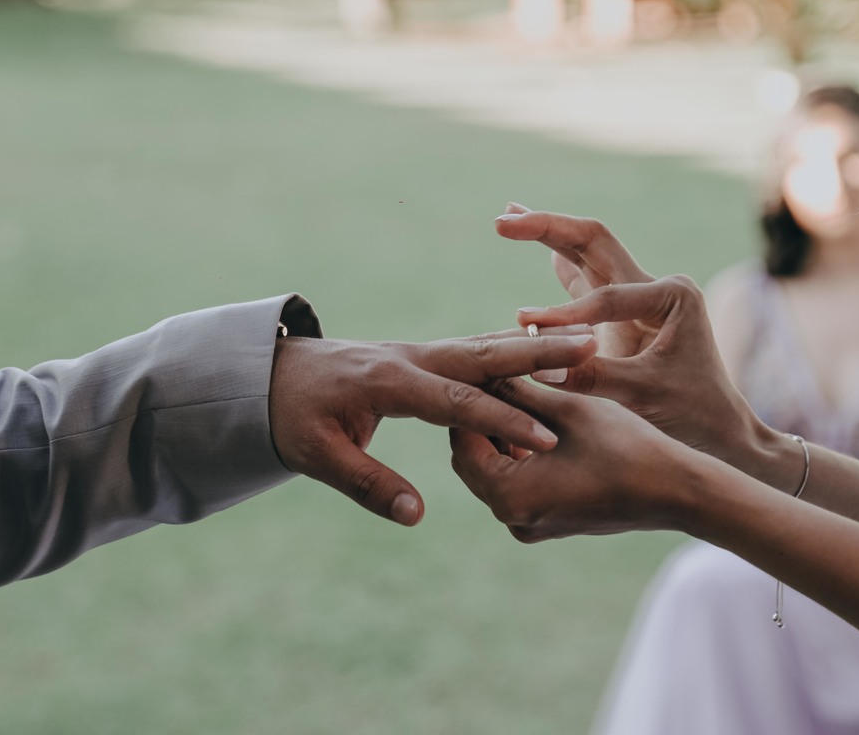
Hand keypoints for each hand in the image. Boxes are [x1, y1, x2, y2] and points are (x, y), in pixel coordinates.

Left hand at [268, 328, 595, 525]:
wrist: (271, 373)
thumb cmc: (292, 416)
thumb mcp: (315, 455)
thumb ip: (367, 483)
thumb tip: (415, 514)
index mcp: (391, 383)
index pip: (457, 402)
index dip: (503, 420)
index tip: (548, 439)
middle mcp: (412, 359)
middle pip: (485, 355)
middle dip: (538, 354)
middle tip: (588, 349)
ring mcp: (419, 354)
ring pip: (485, 347)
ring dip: (533, 346)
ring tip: (583, 344)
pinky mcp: (423, 358)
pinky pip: (475, 352)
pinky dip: (511, 350)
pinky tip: (543, 352)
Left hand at [449, 378, 714, 541]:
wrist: (676, 492)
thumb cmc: (624, 446)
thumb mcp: (566, 408)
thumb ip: (518, 390)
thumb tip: (485, 370)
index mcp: (508, 495)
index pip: (464, 442)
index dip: (469, 403)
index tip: (477, 371)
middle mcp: (513, 518)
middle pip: (474, 460)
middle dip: (482, 420)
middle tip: (491, 379)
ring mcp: (531, 525)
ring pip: (496, 473)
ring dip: (501, 436)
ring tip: (514, 393)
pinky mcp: (550, 523)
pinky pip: (519, 486)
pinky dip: (520, 456)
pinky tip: (535, 421)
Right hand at [496, 206, 764, 463]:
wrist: (720, 435)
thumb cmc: (692, 416)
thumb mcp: (642, 396)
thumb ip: (591, 377)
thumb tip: (536, 368)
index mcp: (671, 295)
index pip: (604, 297)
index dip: (563, 316)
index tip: (525, 327)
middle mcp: (657, 285)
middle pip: (593, 241)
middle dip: (547, 228)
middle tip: (502, 220)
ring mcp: (640, 297)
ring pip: (586, 253)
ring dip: (548, 234)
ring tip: (508, 215)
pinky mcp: (625, 315)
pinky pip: (585, 281)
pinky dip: (558, 263)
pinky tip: (539, 249)